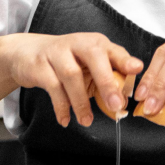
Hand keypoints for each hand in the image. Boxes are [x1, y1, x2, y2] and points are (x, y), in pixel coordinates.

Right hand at [4, 32, 142, 127]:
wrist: (27, 53)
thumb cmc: (67, 62)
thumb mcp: (89, 67)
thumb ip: (107, 80)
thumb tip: (123, 102)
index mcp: (95, 44)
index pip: (113, 50)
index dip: (125, 59)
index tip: (137, 69)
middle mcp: (78, 43)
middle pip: (94, 56)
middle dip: (106, 82)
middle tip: (116, 105)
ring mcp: (57, 52)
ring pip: (71, 74)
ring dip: (81, 101)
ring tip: (86, 121)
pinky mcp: (40, 64)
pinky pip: (53, 87)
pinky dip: (61, 106)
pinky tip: (66, 119)